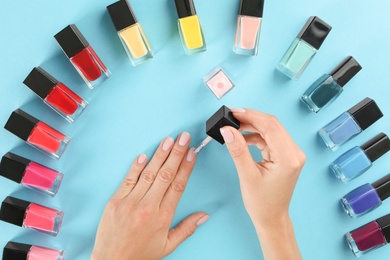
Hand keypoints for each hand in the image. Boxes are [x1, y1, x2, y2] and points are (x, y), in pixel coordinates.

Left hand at [91, 132, 207, 259]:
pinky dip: (136, 167)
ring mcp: (130, 202)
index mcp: (162, 217)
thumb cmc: (140, 254)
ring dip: (159, 155)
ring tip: (169, 141)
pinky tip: (144, 155)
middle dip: (177, 154)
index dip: (186, 167)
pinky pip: (128, 180)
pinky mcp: (115, 201)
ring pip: (148, 174)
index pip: (178, 186)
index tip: (192, 154)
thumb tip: (204, 216)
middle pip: (165, 175)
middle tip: (184, 138)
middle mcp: (147, 207)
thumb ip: (187, 228)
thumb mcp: (168, 246)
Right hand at [220, 108, 304, 258]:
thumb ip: (237, 150)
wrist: (272, 218)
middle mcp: (294, 153)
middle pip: (272, 125)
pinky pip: (271, 139)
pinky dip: (256, 136)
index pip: (270, 126)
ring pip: (271, 130)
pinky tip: (242, 138)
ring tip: (234, 128)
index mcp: (288, 158)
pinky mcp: (286, 156)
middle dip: (251, 118)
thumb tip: (228, 130)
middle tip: (231, 117)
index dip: (251, 116)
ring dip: (252, 127)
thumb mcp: (247, 175)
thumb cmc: (262, 203)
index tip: (233, 112)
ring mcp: (292, 154)